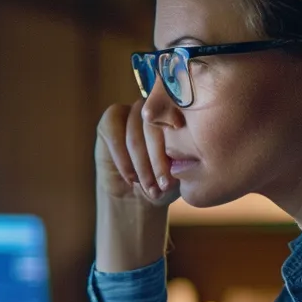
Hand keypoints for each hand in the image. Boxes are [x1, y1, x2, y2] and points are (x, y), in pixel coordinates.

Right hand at [95, 102, 173, 272]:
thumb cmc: (167, 181)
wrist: (139, 195)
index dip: (176, 140)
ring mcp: (134, 110)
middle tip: (163, 185)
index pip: (179, 119)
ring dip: (141, 164)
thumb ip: (187, 155)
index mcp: (182, 113)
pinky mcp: (112, 118)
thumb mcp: (183, 171)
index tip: (178, 160)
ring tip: (149, 187)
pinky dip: (122, 159)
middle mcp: (158, 106)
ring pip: (134, 133)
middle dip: (157, 160)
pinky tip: (131, 178)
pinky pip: (115, 135)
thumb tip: (189, 147)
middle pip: (154, 127)